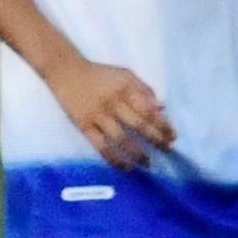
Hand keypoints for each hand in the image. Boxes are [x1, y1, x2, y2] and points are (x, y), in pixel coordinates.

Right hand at [45, 58, 176, 169]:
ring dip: (136, 153)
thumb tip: (162, 108)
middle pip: (138, 125)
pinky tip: (124, 166)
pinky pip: (100, 145)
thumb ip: (144, 89)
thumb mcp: (125, 74)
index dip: (163, 125)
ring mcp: (97, 116)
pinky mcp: (84, 125)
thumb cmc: (99, 73)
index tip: (172, 136)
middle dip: (155, 139)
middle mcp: (113, 103)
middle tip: (166, 150)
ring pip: (121, 138)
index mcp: (126, 90)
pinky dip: (113, 158)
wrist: (66, 72)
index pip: (149, 110)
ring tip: (147, 162)